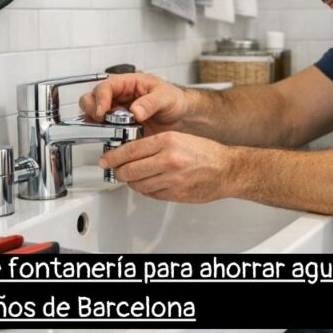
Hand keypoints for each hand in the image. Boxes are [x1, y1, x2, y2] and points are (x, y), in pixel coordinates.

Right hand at [79, 73, 185, 135]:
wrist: (181, 117)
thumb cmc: (174, 100)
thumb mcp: (166, 97)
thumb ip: (151, 102)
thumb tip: (135, 111)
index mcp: (128, 84)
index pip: (105, 86)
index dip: (100, 98)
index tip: (102, 111)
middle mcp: (118, 98)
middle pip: (90, 99)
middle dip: (91, 110)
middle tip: (101, 121)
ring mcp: (116, 113)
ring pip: (93, 116)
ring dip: (96, 125)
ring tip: (110, 131)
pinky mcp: (118, 129)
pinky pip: (104, 132)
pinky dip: (105, 137)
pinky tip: (116, 140)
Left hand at [100, 131, 233, 202]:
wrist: (227, 170)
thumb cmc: (206, 153)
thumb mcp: (179, 138)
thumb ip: (154, 144)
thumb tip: (130, 150)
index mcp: (168, 141)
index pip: (130, 150)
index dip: (113, 156)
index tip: (106, 159)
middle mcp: (169, 160)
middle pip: (129, 170)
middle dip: (118, 172)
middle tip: (116, 170)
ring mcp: (172, 179)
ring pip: (137, 184)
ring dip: (131, 182)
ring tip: (134, 177)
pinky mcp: (175, 194)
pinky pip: (150, 194)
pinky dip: (146, 189)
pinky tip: (150, 183)